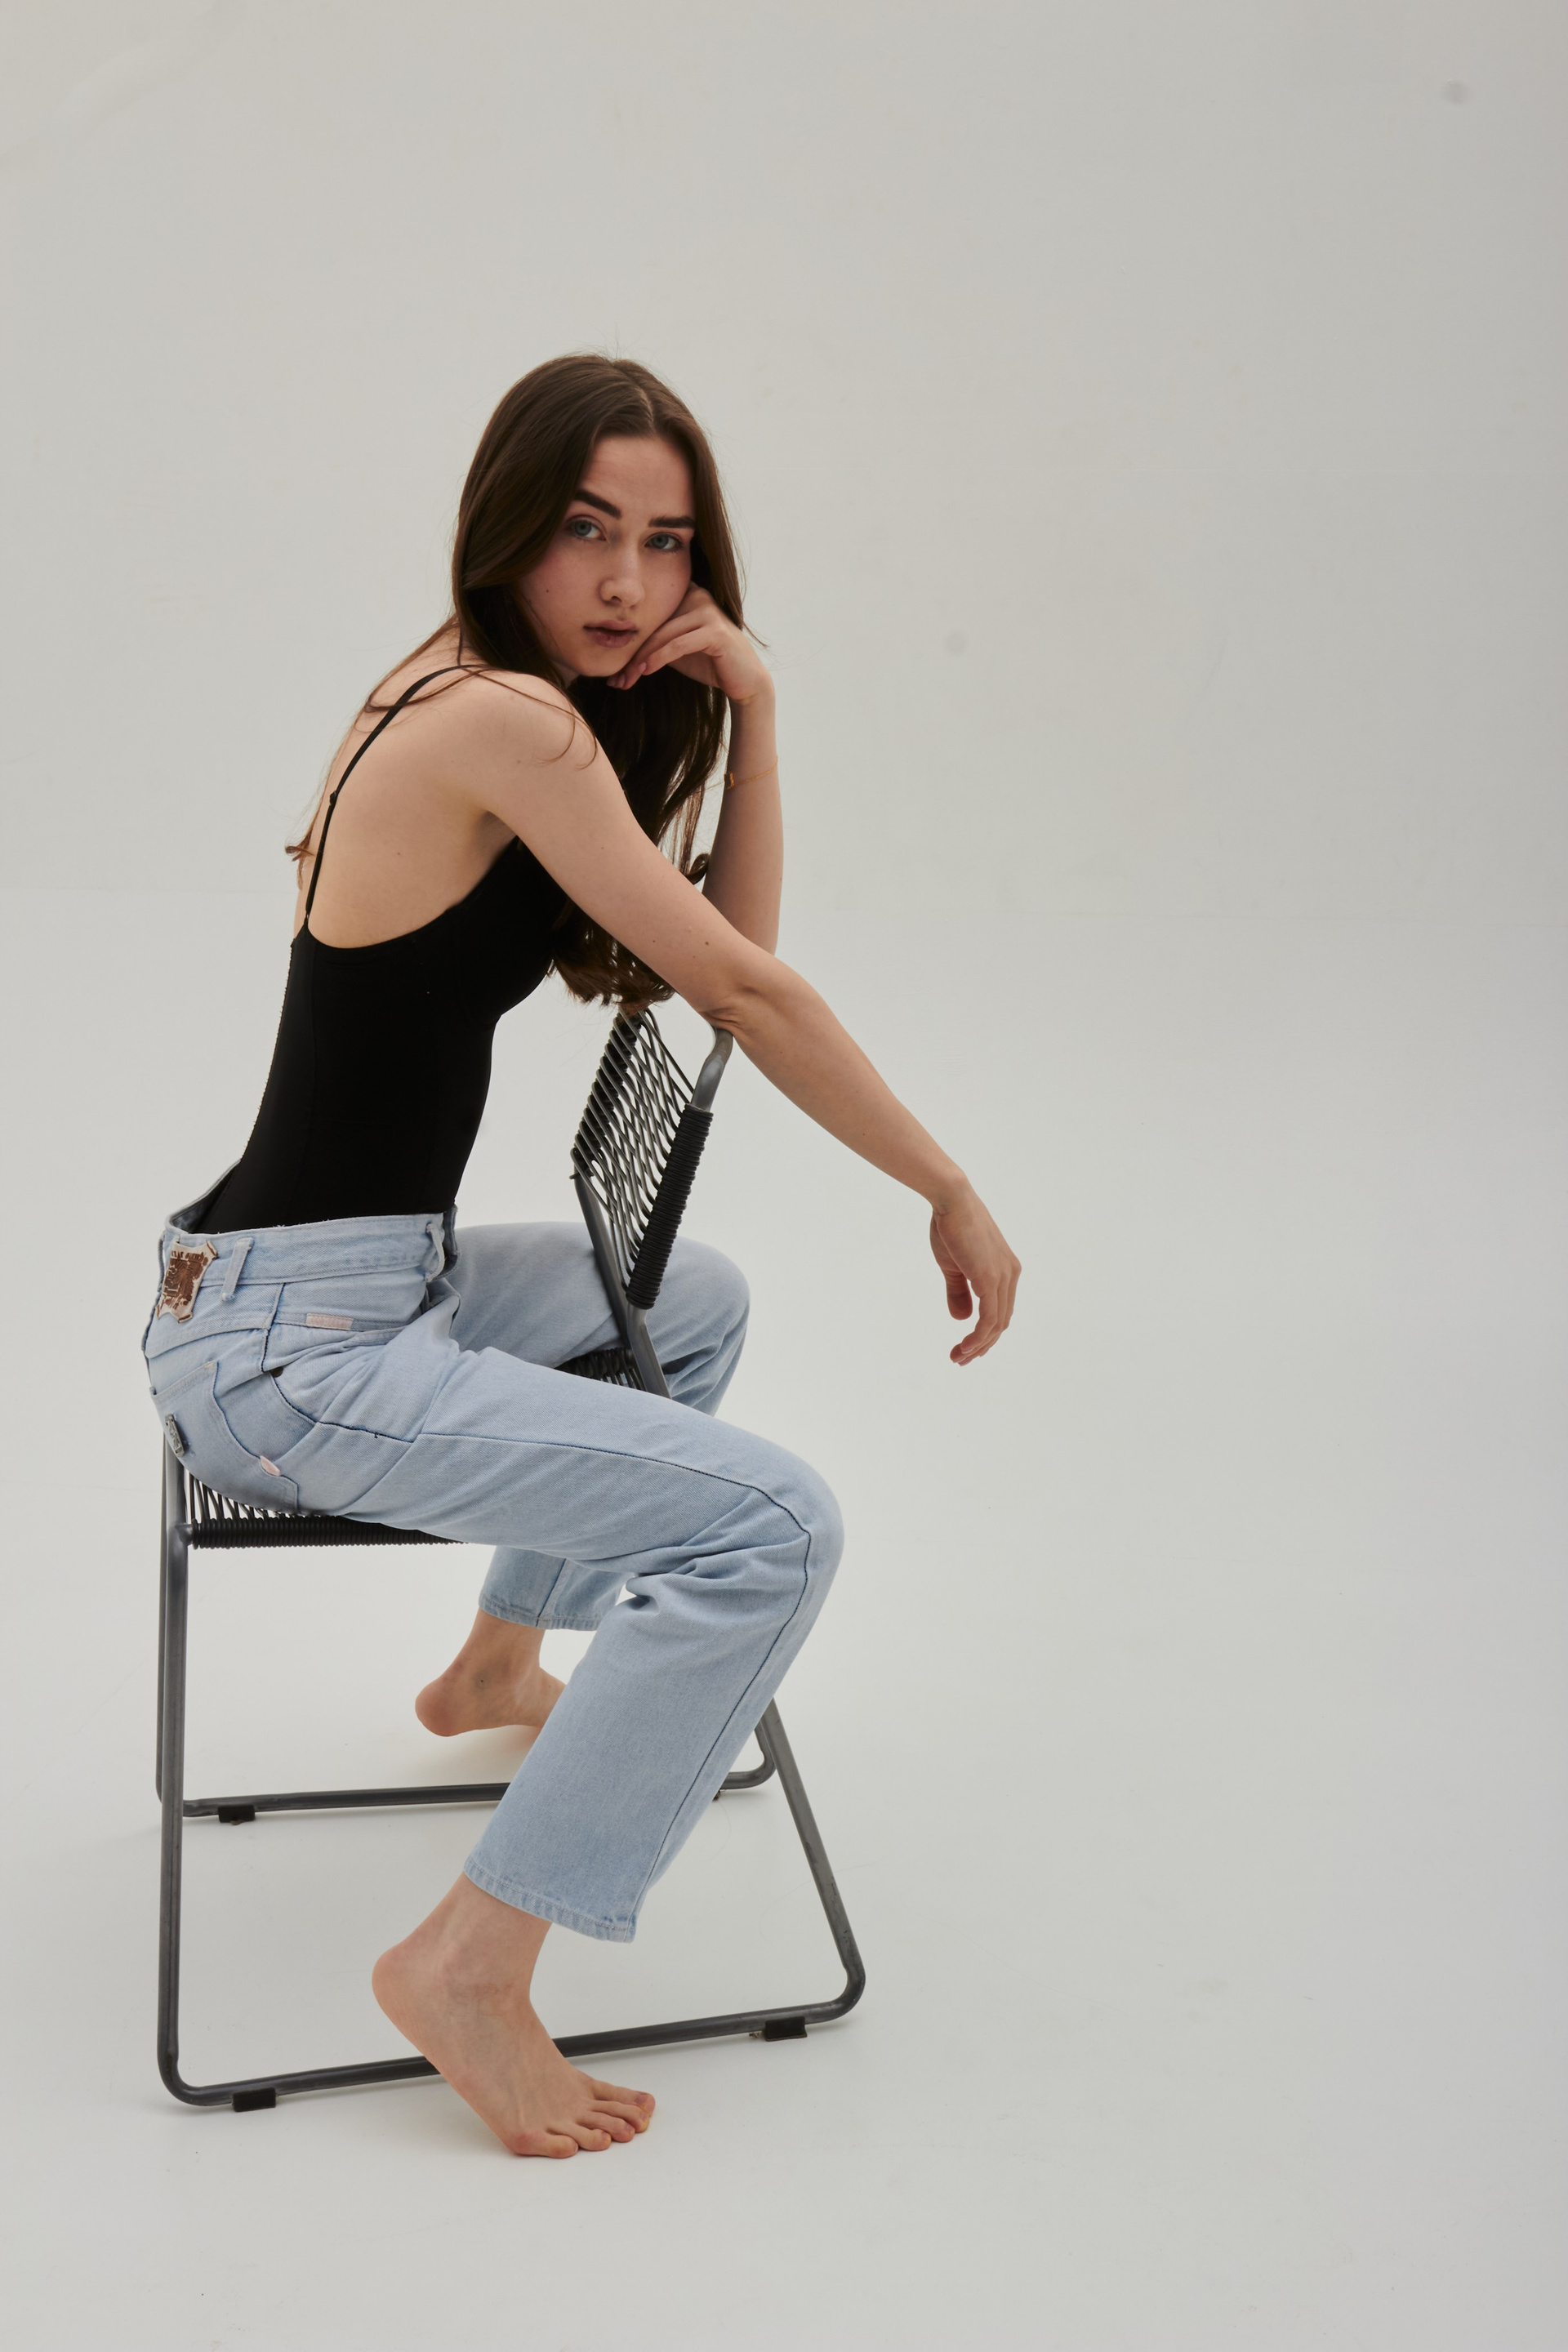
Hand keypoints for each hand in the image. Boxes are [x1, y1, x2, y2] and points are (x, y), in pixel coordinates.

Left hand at [609, 587, 771, 705]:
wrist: (743, 680)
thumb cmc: (708, 663)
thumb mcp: (675, 648)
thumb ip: (654, 641)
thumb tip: (617, 649)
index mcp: (686, 594)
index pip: (650, 615)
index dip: (629, 640)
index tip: (613, 669)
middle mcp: (697, 595)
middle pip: (654, 625)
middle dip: (632, 654)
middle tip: (615, 679)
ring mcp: (708, 611)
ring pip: (663, 635)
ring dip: (641, 660)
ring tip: (625, 679)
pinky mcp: (715, 630)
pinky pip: (679, 644)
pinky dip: (659, 658)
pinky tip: (645, 671)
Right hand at [930, 1187, 1020, 1365]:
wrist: (951, 1201)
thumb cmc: (950, 1227)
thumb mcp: (953, 1266)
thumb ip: (959, 1292)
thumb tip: (961, 1319)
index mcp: (1005, 1270)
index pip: (1000, 1311)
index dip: (984, 1333)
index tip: (965, 1347)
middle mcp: (1010, 1274)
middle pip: (1001, 1322)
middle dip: (981, 1345)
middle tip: (960, 1359)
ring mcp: (1003, 1277)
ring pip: (996, 1325)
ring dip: (978, 1346)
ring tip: (958, 1358)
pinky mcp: (991, 1278)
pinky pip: (989, 1319)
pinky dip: (978, 1337)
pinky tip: (965, 1347)